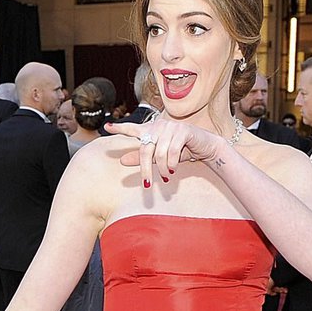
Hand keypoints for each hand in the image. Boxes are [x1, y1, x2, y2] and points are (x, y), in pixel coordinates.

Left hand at [105, 117, 235, 186]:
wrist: (205, 147)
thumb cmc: (180, 152)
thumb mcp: (159, 157)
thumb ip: (141, 158)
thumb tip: (122, 161)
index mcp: (152, 130)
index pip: (132, 129)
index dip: (119, 128)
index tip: (106, 127)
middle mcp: (159, 125)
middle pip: (145, 150)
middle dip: (145, 170)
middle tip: (147, 185)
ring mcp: (171, 127)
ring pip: (159, 153)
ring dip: (162, 169)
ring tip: (165, 177)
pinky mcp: (183, 131)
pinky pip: (171, 151)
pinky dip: (171, 164)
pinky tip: (173, 170)